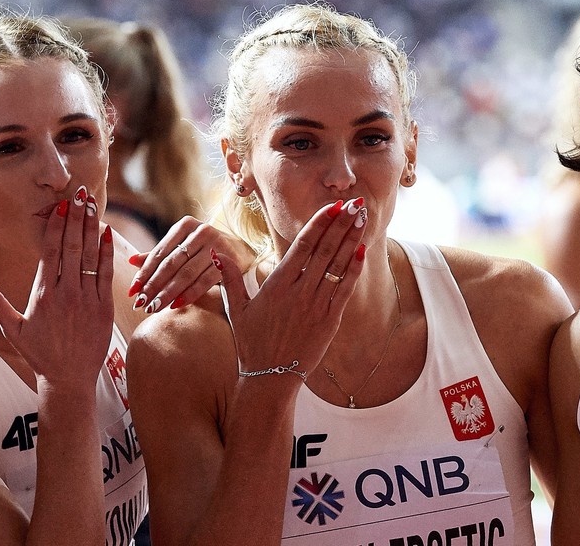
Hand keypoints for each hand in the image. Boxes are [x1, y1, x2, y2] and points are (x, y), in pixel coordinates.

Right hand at [0, 187, 114, 389]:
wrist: (69, 379)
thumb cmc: (40, 355)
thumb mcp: (13, 330)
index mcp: (43, 294)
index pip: (51, 252)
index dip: (57, 226)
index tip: (60, 206)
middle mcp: (66, 293)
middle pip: (72, 247)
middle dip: (76, 219)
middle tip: (79, 194)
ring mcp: (87, 299)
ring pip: (90, 257)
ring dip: (91, 229)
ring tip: (92, 206)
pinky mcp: (104, 308)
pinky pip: (105, 274)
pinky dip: (106, 252)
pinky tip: (106, 233)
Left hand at [127, 216, 253, 312]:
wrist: (241, 249)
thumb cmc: (204, 249)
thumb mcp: (182, 247)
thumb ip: (158, 255)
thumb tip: (130, 261)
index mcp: (186, 225)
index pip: (160, 252)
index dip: (144, 272)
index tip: (132, 290)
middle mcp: (202, 231)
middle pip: (172, 263)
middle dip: (154, 285)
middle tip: (141, 303)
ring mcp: (217, 245)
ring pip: (186, 273)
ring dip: (168, 292)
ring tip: (154, 307)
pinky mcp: (230, 260)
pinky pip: (205, 281)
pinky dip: (189, 294)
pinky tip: (176, 305)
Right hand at [216, 199, 366, 380]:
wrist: (270, 378)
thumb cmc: (252, 344)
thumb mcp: (236, 309)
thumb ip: (230, 278)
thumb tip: (217, 252)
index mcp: (276, 284)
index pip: (302, 245)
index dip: (319, 223)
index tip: (332, 206)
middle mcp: (298, 291)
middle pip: (324, 250)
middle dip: (340, 224)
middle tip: (355, 202)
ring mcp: (316, 306)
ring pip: (337, 265)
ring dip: (351, 239)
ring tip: (362, 218)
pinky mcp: (329, 321)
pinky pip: (345, 289)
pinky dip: (354, 269)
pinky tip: (362, 250)